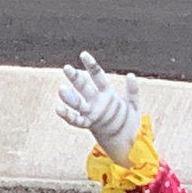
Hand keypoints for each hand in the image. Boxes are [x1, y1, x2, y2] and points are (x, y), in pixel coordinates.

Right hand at [55, 50, 140, 166]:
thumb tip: (130, 75)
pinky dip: (67, 115)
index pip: (97, 75)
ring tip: (61, 89)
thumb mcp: (133, 102)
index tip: (83, 54)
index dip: (90, 65)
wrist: (126, 138)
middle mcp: (96, 99)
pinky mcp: (89, 124)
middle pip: (83, 86)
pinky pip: (76, 120)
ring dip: (69, 96)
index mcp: (106, 91)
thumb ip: (132, 90)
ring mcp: (91, 111)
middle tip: (67, 68)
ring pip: (77, 102)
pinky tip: (58, 108)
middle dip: (75, 77)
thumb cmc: (128, 118)